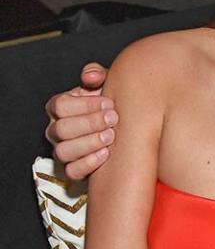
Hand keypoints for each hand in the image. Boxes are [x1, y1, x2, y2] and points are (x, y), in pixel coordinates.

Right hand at [44, 63, 115, 179]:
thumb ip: (97, 76)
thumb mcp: (105, 86)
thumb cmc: (110, 106)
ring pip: (63, 152)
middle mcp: (56, 130)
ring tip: (111, 136)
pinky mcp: (73, 170)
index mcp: (59, 108)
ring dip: (89, 143)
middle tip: (114, 119)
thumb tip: (90, 77)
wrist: (124, 131)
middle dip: (89, 123)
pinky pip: (72, 172)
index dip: (84, 105)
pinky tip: (107, 154)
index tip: (109, 103)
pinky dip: (89, 164)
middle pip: (61, 129)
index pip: (59, 105)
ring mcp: (62, 151)